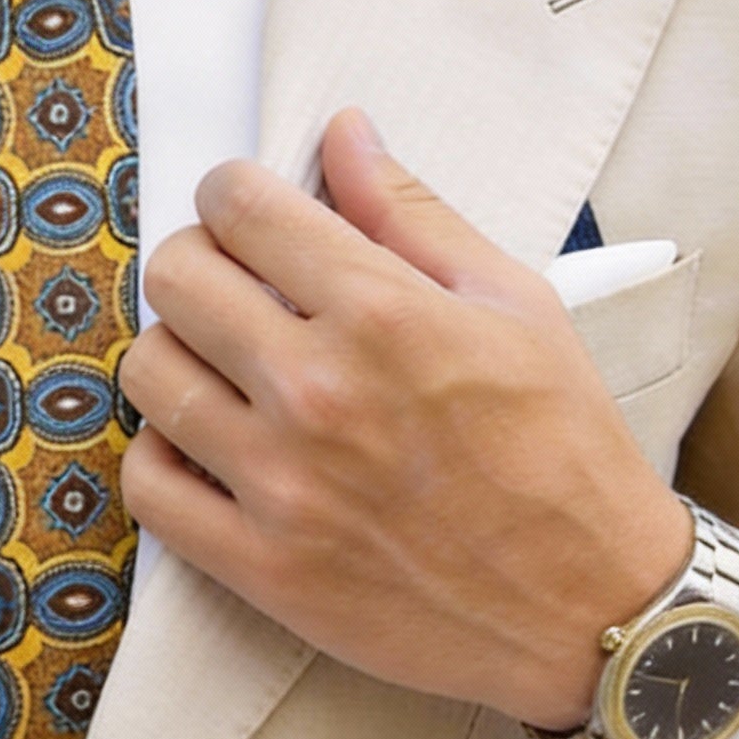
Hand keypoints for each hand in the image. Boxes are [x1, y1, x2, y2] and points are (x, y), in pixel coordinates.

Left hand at [119, 108, 691, 729]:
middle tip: (236, 287)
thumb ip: (413, 213)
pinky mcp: (259, 565)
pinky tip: (208, 444)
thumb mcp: (516, 305)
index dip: (233, 193)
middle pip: (177, 278)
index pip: (240, 207)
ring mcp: (280, 484)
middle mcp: (318, 391)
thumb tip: (341, 132)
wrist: (591, 607)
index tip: (248, 213)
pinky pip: (147, 484)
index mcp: (383, 314)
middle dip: (200, 262)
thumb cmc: (563, 449)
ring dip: (177, 354)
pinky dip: (161, 454)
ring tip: (224, 368)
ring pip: (149, 373)